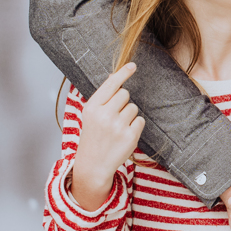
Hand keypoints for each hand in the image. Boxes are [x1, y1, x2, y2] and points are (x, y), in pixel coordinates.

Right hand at [68, 63, 145, 210]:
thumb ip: (102, 98)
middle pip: (125, 94)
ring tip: (116, 128)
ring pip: (133, 107)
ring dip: (128, 115)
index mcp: (92, 107)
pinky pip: (140, 120)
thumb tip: (115, 76)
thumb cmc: (93, 136)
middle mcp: (104, 115)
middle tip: (113, 116)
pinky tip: (123, 135)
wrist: (93, 164)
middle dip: (122, 102)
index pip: (111, 84)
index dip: (123, 73)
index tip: (132, 65)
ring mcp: (118, 126)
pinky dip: (135, 126)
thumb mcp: (90, 115)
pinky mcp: (130, 136)